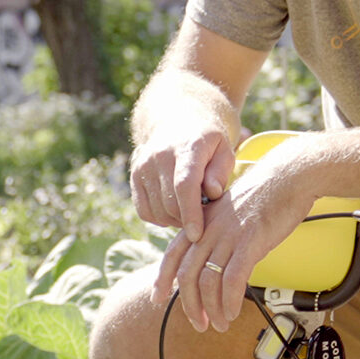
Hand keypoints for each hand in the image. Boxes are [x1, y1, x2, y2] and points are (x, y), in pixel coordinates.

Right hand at [129, 124, 236, 239]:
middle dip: (188, 220)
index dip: (191, 213)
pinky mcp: (134, 176)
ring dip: (175, 220)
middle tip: (204, 220)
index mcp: (187, 147)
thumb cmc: (207, 142)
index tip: (197, 235)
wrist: (177, 123)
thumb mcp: (224, 149)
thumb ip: (221, 171)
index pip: (184, 185)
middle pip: (170, 203)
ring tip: (191, 212)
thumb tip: (212, 193)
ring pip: (157, 210)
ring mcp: (143, 166)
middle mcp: (160, 155)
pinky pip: (144, 211)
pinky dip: (160, 218)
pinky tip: (174, 211)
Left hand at [152, 154, 314, 332]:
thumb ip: (218, 234)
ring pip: (207, 280)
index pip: (172, 254)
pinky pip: (232, 278)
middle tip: (199, 324)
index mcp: (202, 222)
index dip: (162, 279)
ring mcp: (228, 235)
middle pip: (187, 274)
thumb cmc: (265, 195)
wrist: (290, 175)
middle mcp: (209, 229)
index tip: (157, 298)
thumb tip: (216, 261)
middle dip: (190, 305)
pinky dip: (229, 301)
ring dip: (211, 308)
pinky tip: (232, 312)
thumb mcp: (231, 213)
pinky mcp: (249, 241)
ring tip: (219, 324)